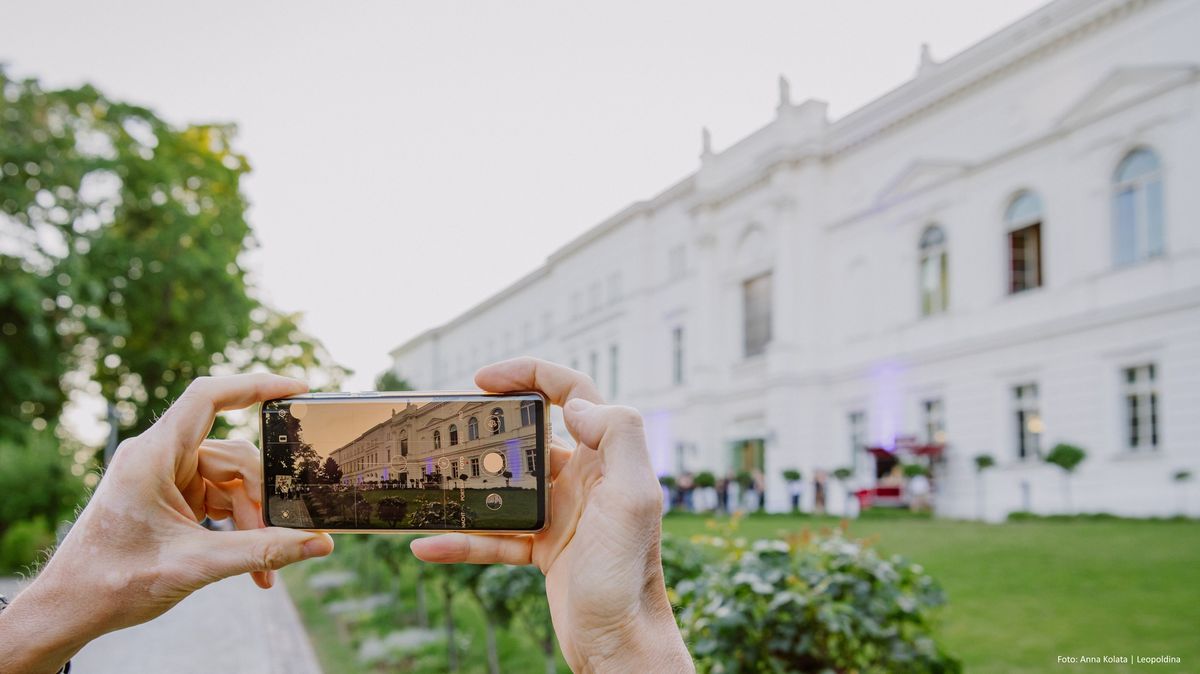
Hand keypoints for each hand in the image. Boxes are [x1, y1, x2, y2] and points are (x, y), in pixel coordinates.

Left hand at [0, 374, 334, 673]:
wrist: (71, 608)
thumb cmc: (115, 582)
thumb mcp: (198, 564)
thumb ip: (263, 550)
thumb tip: (319, 545)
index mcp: (154, 455)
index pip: (209, 397)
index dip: (256, 385)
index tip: (299, 390)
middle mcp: (158, 456)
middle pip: (233, 455)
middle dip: (259, 499)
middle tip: (281, 537)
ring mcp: (163, 475)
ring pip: (229, 481)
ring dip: (250, 522)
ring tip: (262, 567)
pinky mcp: (168, 495)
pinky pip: (216, 497)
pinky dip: (235, 527)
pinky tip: (249, 562)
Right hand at [410, 358, 692, 672]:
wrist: (622, 647)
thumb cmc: (631, 576)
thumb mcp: (634, 498)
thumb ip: (618, 437)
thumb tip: (575, 405)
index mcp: (608, 458)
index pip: (572, 394)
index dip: (529, 374)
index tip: (483, 379)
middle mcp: (586, 479)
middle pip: (532, 436)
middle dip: (490, 429)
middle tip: (447, 431)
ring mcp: (564, 515)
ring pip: (506, 487)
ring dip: (469, 484)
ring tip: (430, 481)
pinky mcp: (546, 550)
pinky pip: (496, 537)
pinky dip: (463, 541)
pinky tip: (428, 544)